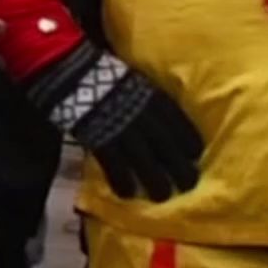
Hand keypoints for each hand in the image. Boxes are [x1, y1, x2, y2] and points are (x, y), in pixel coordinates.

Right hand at [28, 39, 204, 200]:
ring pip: (146, 162)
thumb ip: (146, 97)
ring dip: (156, 181)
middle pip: (167, 147)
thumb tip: (157, 113)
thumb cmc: (103, 72)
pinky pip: (115, 167)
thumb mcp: (134, 79)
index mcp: (152, 98)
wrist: (71, 72)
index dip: (189, 141)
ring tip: (163, 196)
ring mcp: (122, 131)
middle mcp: (143, 117)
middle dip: (180, 167)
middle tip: (189, 183)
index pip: (178, 123)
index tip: (196, 154)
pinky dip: (122, 182)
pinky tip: (128, 193)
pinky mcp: (102, 142)